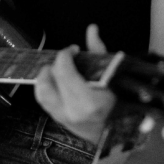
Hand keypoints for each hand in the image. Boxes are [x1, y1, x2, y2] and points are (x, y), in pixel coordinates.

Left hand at [34, 24, 116, 144]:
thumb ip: (99, 50)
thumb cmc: (122, 104)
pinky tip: (59, 82)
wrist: (123, 135)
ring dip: (47, 76)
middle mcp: (72, 112)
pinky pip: (44, 102)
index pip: (63, 70)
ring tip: (59, 70)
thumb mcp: (114, 75)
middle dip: (55, 63)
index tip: (73, 50)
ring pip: (41, 92)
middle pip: (49, 78)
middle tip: (66, 59)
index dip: (65, 54)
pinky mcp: (60, 122)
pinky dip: (48, 88)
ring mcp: (64, 119)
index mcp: (88, 101)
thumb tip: (92, 28)